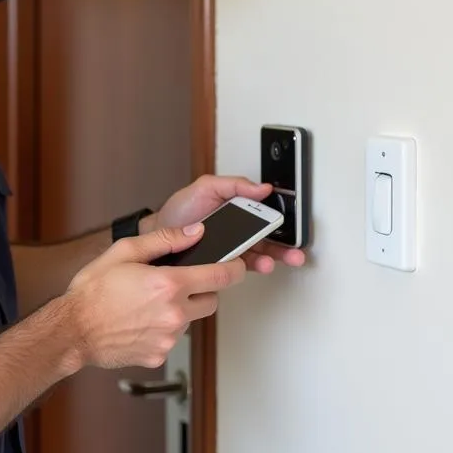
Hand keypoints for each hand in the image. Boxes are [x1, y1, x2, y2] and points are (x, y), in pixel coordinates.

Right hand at [65, 224, 245, 368]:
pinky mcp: (159, 355)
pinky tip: (141, 321)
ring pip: (192, 320)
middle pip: (212, 300)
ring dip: (181, 310)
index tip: (236, 265)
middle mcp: (174, 313)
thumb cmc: (93, 291)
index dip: (235, 268)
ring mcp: (168, 338)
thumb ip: (165, 240)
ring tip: (149, 303)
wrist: (72, 330)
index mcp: (168, 284)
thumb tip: (195, 232)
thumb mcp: (126, 252)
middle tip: (177, 283)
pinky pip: (173, 338)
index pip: (222, 276)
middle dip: (202, 290)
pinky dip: (164, 329)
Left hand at [153, 175, 306, 273]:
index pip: (264, 215)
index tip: (290, 226)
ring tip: (271, 262)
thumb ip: (234, 184)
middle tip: (295, 251)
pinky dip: (250, 268)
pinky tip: (255, 267)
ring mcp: (230, 248)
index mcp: (237, 209)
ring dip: (269, 259)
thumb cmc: (180, 210)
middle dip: (283, 246)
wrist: (157, 234)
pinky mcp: (221, 264)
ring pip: (257, 255)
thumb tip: (262, 187)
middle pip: (266, 239)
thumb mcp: (206, 187)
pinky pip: (239, 267)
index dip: (280, 221)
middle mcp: (237, 230)